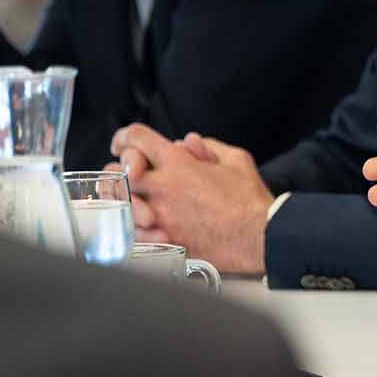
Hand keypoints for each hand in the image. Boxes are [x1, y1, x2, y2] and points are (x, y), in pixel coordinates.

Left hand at [110, 124, 270, 273]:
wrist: (261, 236)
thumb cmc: (251, 201)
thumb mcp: (236, 160)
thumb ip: (207, 146)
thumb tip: (188, 143)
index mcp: (179, 163)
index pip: (136, 138)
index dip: (126, 137)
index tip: (125, 144)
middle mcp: (163, 187)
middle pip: (115, 171)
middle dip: (119, 169)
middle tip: (128, 174)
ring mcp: (160, 215)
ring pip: (119, 203)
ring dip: (124, 199)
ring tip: (136, 200)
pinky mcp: (163, 240)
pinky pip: (131, 232)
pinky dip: (134, 226)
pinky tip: (146, 224)